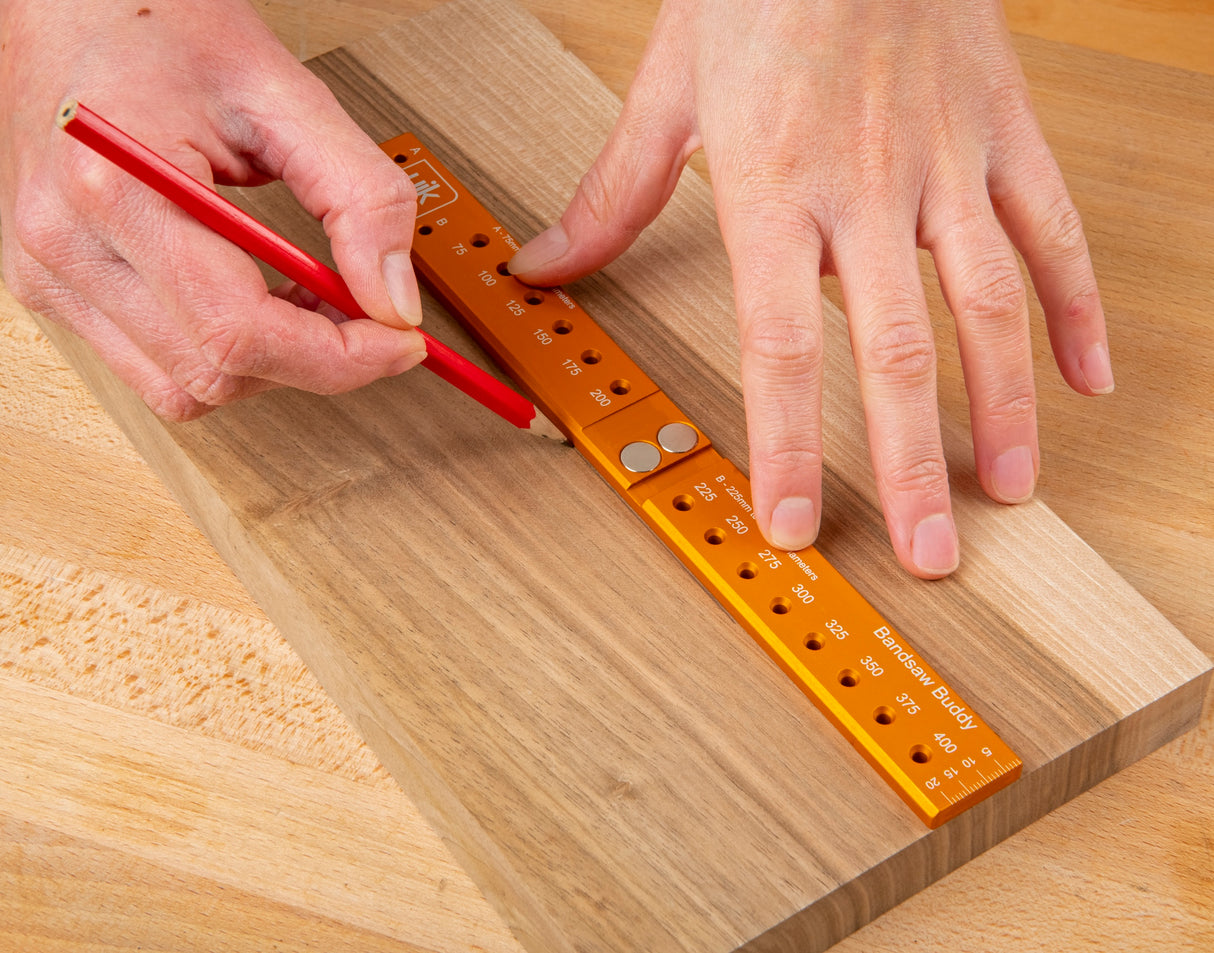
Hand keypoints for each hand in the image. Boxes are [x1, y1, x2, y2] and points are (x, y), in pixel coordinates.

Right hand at [0, 0, 425, 420]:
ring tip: (302, 295)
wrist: (74, 8)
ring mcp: (51, 275)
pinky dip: (224, 354)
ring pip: (185, 390)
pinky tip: (253, 298)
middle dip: (313, 359)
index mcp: (116, 186)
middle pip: (216, 375)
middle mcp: (67, 243)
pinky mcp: (57, 291)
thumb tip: (395, 300)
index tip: (397, 342)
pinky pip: (156, 370)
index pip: (239, 333)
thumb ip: (362, 197)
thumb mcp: (286, 95)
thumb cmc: (161, 30)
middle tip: (364, 311)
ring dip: (268, 363)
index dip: (337, 358)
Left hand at [508, 0, 1112, 576]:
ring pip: (989, 303)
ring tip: (1009, 488)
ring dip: (1004, 407)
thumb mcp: (667, 85)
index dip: (787, 445)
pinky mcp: (1003, 131)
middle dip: (912, 464)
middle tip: (929, 552)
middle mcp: (865, 189)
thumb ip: (613, 192)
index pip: (780, 347)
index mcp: (773, 189)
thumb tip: (545, 263)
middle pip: (896, 351)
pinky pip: (1055, 229)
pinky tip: (1085, 378)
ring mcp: (945, 163)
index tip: (792, 522)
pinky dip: (1078, 306)